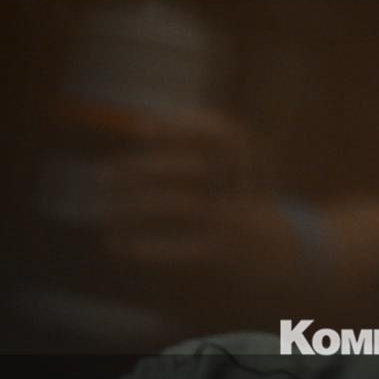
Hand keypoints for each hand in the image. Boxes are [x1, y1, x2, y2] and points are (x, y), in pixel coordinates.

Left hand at [97, 110, 300, 269]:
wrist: (277, 253)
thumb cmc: (236, 201)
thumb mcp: (229, 167)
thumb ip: (193, 144)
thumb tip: (144, 124)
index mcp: (244, 163)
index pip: (221, 135)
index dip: (183, 128)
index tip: (141, 130)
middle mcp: (241, 189)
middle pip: (194, 170)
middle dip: (142, 170)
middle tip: (101, 177)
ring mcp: (234, 221)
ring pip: (182, 207)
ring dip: (135, 208)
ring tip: (103, 212)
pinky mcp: (224, 254)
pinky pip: (183, 250)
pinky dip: (147, 248)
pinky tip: (117, 245)